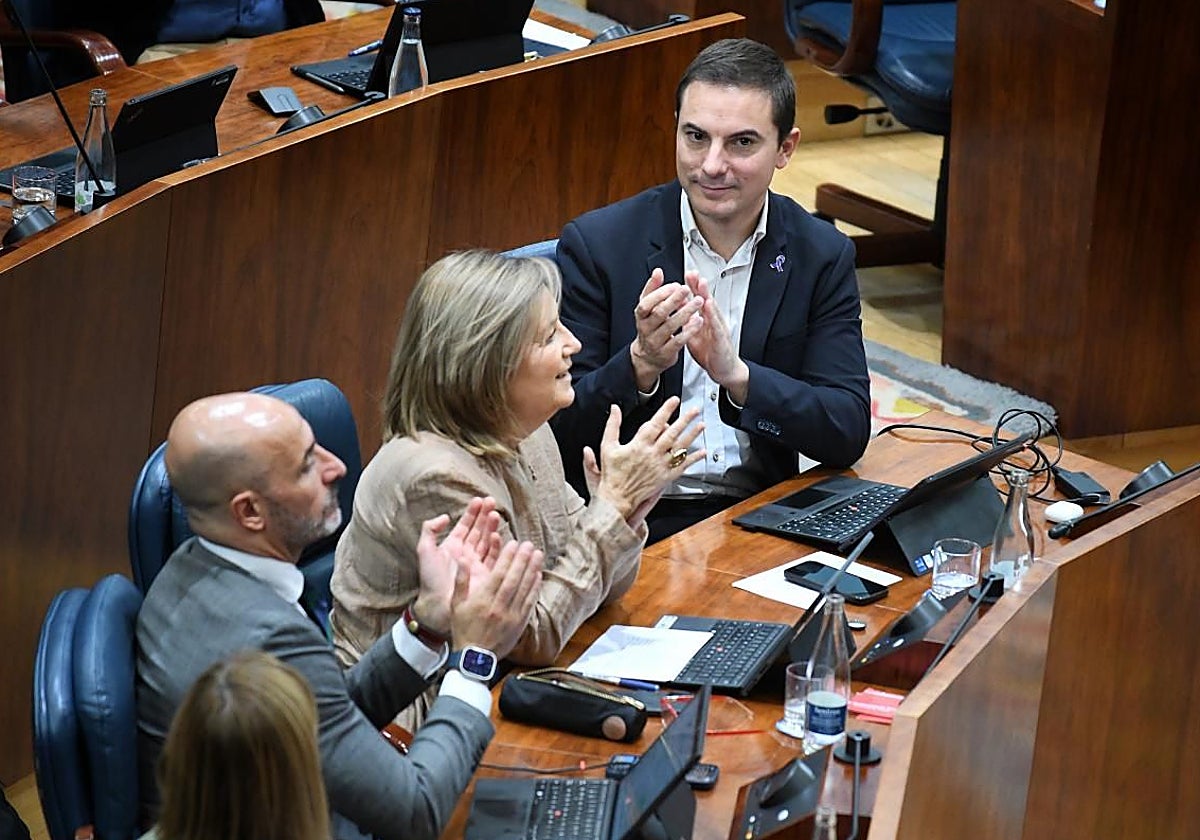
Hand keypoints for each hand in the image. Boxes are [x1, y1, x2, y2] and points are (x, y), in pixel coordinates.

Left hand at [410, 497, 502, 638]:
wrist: (437, 605)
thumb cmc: (430, 579)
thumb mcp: (425, 550)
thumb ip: (430, 530)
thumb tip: (446, 516)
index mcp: (453, 546)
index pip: (465, 525)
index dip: (472, 512)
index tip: (480, 500)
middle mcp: (467, 553)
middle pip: (479, 530)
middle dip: (486, 516)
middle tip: (492, 502)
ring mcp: (477, 564)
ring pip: (488, 541)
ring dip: (492, 527)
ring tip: (495, 515)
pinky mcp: (486, 575)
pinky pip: (493, 557)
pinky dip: (496, 546)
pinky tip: (497, 536)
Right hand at [449, 539, 542, 657]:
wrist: (474, 658)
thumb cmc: (463, 629)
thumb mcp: (456, 605)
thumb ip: (461, 580)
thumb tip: (463, 559)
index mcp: (483, 600)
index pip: (499, 573)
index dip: (508, 557)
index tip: (513, 543)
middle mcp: (499, 606)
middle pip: (514, 578)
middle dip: (522, 559)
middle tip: (529, 544)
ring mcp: (511, 615)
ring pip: (524, 589)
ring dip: (532, 570)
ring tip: (537, 555)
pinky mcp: (519, 624)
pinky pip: (529, 602)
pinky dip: (534, 588)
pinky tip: (538, 575)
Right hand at [590, 398, 705, 525]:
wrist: (617, 497)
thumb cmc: (612, 473)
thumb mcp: (607, 446)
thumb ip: (612, 425)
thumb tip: (614, 409)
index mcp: (639, 445)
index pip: (656, 423)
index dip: (666, 410)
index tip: (674, 401)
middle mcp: (652, 454)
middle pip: (672, 433)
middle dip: (685, 420)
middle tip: (695, 410)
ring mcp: (661, 466)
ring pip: (680, 448)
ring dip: (692, 435)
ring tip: (701, 425)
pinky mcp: (666, 477)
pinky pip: (682, 466)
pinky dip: (693, 459)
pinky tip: (701, 452)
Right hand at [629, 268, 704, 391]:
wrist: (648, 356)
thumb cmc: (650, 326)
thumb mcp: (647, 307)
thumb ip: (652, 289)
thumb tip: (658, 271)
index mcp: (640, 316)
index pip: (646, 303)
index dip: (660, 294)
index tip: (675, 285)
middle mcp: (645, 329)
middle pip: (659, 313)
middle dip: (674, 300)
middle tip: (687, 290)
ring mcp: (655, 342)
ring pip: (670, 326)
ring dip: (685, 313)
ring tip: (697, 302)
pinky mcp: (666, 353)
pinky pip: (678, 341)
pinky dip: (689, 330)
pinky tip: (698, 320)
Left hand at [684, 274, 748, 403]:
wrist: (724, 370)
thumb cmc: (711, 352)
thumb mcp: (695, 334)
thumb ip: (689, 320)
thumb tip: (680, 308)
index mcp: (705, 320)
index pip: (699, 300)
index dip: (693, 287)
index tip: (687, 274)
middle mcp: (713, 321)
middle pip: (706, 299)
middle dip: (699, 286)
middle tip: (692, 272)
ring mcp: (719, 329)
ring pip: (712, 310)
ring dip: (707, 295)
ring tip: (701, 283)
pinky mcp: (721, 340)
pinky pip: (716, 326)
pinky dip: (712, 316)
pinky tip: (708, 308)